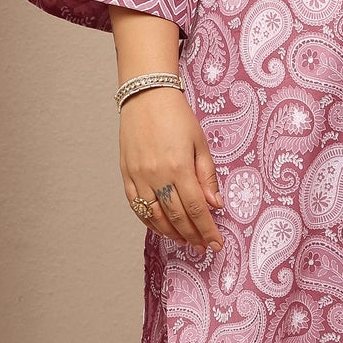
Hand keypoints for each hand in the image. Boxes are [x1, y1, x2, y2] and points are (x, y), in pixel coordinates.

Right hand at [120, 88, 223, 253]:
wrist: (146, 96)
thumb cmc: (177, 116)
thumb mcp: (200, 143)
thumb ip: (207, 176)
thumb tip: (215, 204)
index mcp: (179, 167)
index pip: (197, 209)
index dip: (207, 230)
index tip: (216, 244)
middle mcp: (157, 176)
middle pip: (177, 217)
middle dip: (192, 236)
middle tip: (202, 247)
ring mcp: (138, 176)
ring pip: (154, 216)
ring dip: (170, 233)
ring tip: (184, 241)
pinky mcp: (126, 174)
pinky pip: (136, 206)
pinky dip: (148, 220)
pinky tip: (160, 227)